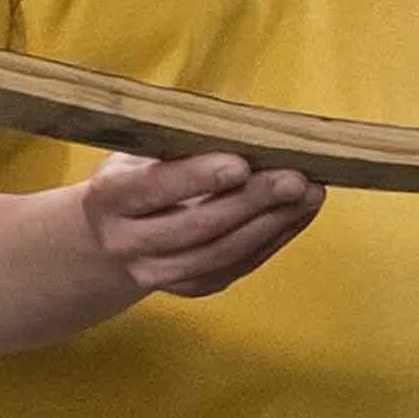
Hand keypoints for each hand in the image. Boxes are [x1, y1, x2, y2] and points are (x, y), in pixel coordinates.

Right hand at [80, 151, 322, 297]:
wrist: (108, 240)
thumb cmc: (133, 180)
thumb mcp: (136, 155)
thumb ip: (176, 146)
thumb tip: (241, 130)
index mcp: (108, 198)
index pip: (155, 188)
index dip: (198, 177)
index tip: (241, 163)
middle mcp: (126, 241)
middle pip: (198, 227)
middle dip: (252, 202)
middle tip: (295, 179)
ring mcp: (157, 272)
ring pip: (223, 253)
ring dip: (273, 224)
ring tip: (310, 194)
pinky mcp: (190, 288)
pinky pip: (238, 266)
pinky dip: (274, 239)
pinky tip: (299, 213)